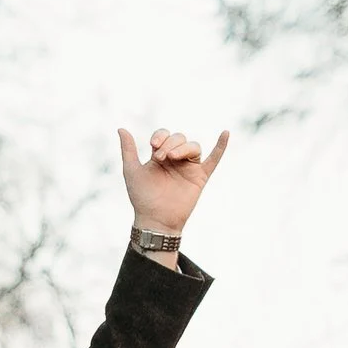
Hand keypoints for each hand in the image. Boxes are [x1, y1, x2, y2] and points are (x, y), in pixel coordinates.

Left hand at [117, 126, 228, 240]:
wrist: (155, 219)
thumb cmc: (142, 197)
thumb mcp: (132, 170)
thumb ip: (128, 150)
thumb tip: (121, 128)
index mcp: (159, 155)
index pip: (164, 135)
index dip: (160, 136)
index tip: (153, 146)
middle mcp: (175, 159)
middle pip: (179, 138)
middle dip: (170, 144)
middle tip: (160, 158)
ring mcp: (188, 167)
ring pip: (193, 146)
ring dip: (184, 147)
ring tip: (172, 157)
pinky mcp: (200, 177)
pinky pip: (214, 159)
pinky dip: (221, 147)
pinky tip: (226, 133)